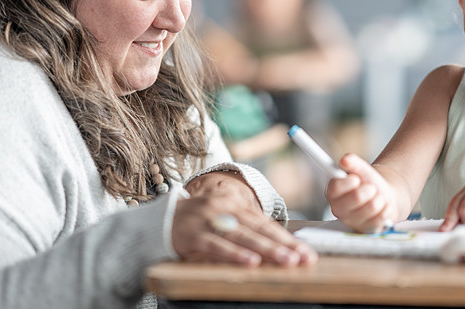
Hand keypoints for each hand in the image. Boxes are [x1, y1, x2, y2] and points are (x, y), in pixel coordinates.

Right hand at [174, 173, 316, 266]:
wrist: (158, 220)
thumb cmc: (197, 224)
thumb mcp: (222, 220)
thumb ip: (245, 230)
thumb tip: (278, 247)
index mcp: (234, 203)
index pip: (265, 222)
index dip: (287, 238)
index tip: (306, 252)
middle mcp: (223, 207)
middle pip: (258, 228)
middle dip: (283, 245)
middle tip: (303, 258)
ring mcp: (208, 220)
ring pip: (242, 236)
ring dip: (266, 249)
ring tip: (286, 260)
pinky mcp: (194, 235)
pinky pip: (217, 246)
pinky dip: (235, 255)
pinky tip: (250, 262)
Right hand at [325, 153, 396, 232]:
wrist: (383, 196)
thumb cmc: (369, 182)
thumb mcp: (361, 169)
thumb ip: (352, 162)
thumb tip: (344, 160)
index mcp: (333, 192)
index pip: (336, 187)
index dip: (349, 182)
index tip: (357, 178)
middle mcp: (338, 209)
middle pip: (356, 197)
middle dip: (369, 189)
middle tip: (370, 188)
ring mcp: (352, 221)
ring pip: (371, 207)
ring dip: (379, 199)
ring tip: (376, 198)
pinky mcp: (365, 230)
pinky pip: (380, 218)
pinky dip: (385, 209)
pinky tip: (381, 208)